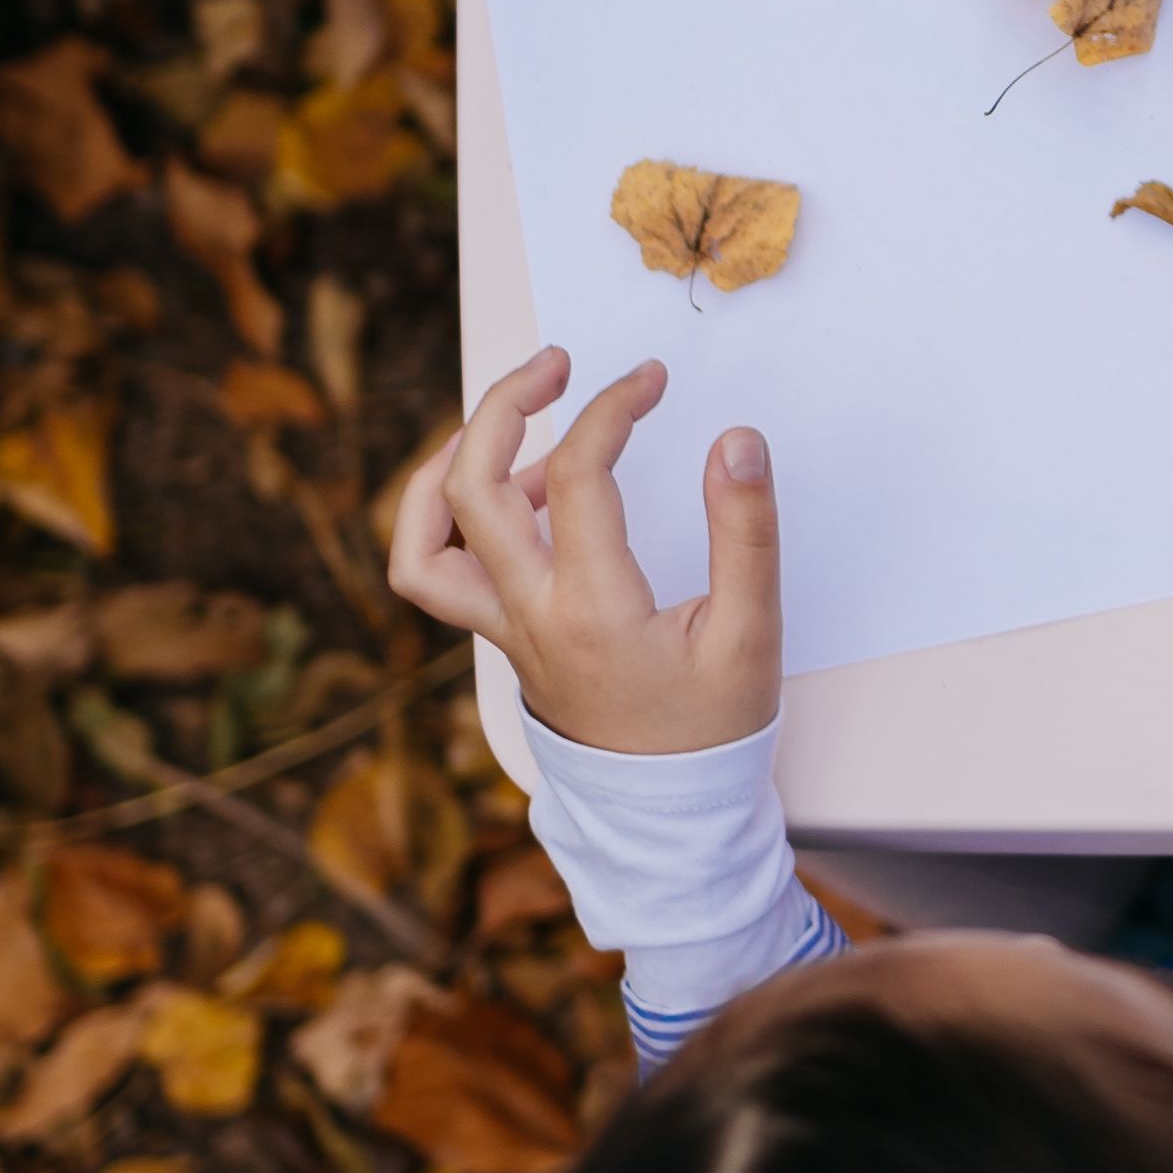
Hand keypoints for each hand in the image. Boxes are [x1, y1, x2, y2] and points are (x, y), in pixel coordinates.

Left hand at [387, 349, 777, 755]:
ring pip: (420, 541)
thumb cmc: (711, 723)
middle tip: (557, 364)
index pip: (576, 477)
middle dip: (503, 406)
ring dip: (447, 465)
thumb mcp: (751, 631)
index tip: (648, 380)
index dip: (610, 410)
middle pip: (468, 490)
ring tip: (509, 423)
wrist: (665, 808)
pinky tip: (509, 489)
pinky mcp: (498, 634)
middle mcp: (529, 616)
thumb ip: (745, 533)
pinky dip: (445, 516)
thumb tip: (735, 441)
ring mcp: (502, 629)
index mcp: (592, 610)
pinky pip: (434, 570)